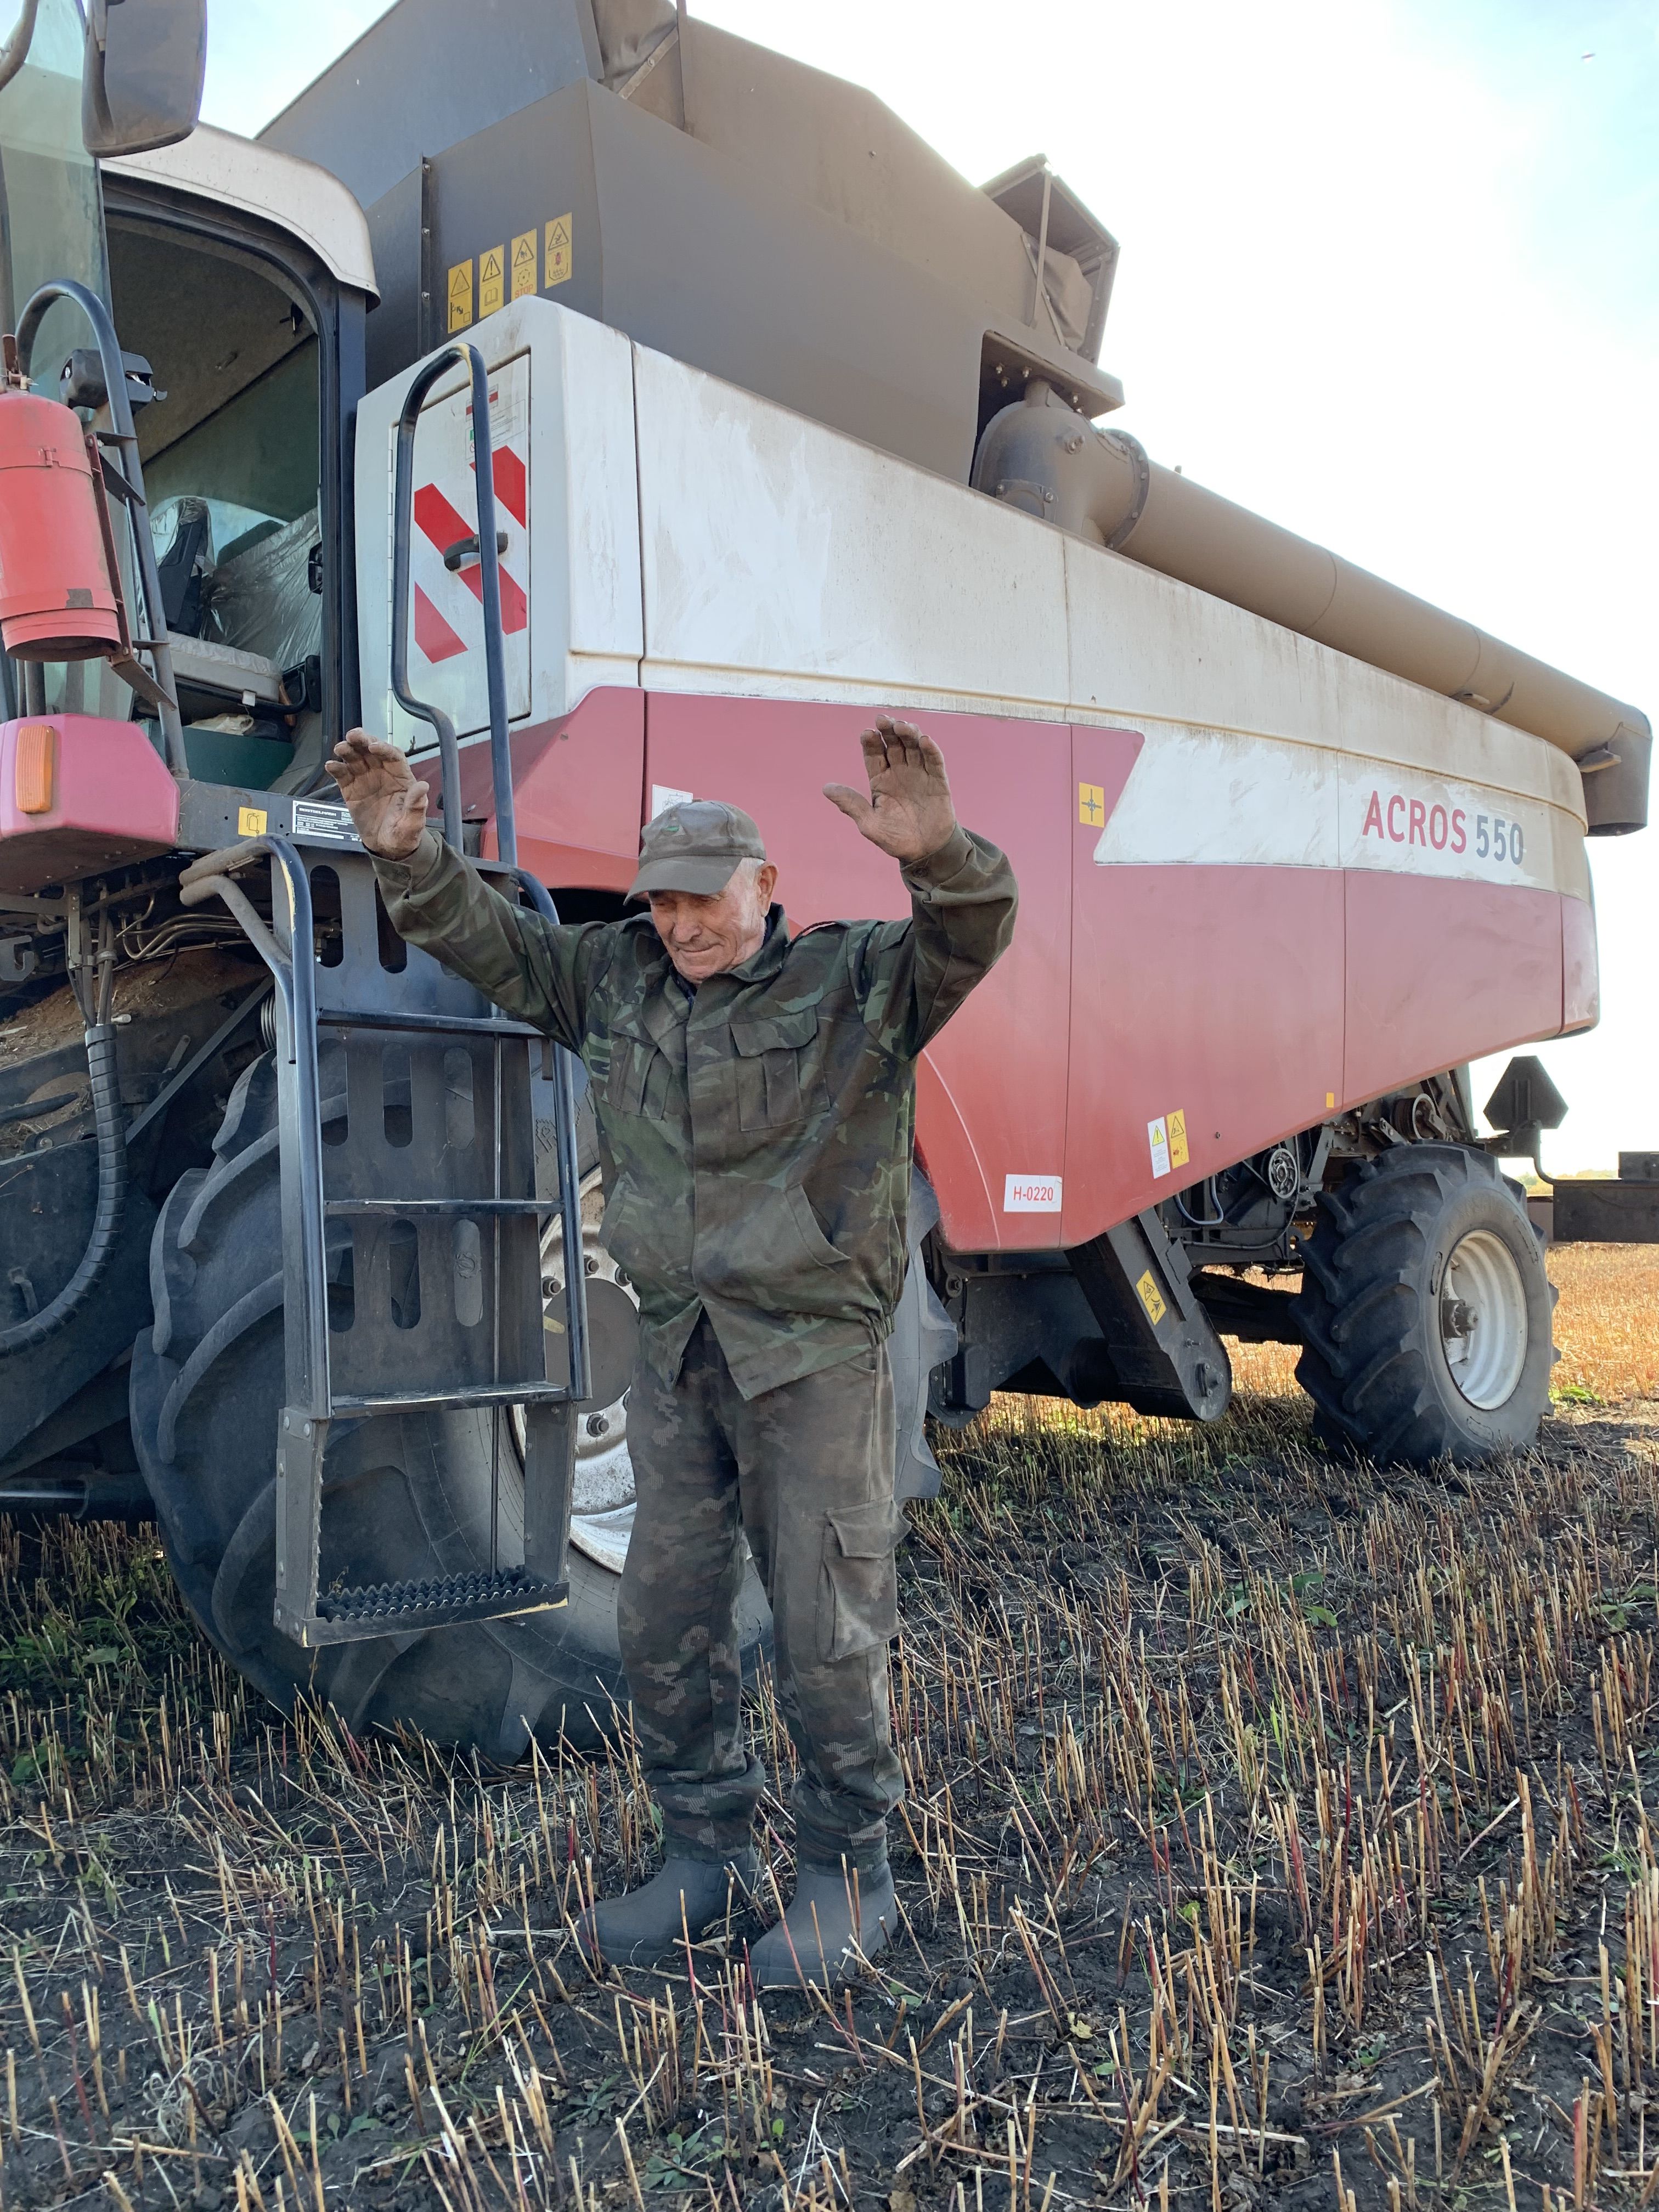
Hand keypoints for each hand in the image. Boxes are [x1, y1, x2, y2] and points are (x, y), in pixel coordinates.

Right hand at [324, 730, 428, 857]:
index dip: (384, 748)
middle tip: (353, 735)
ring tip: (340, 748)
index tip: (374, 747)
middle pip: (372, 751)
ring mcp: (365, 779)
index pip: (393, 756)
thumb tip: (423, 787)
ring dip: (348, 750)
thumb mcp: (413, 824)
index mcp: (401, 778)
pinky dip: (336, 768)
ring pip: (356, 758)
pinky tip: (331, 766)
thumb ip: (416, 806)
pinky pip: (343, 775)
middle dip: (363, 740)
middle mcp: (382, 773)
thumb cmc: (403, 833)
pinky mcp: (351, 789)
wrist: (387, 847)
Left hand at [823, 717, 957, 863]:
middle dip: (888, 730)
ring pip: (913, 747)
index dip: (870, 743)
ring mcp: (919, 774)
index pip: (874, 754)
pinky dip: (931, 749)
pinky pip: (935, 762)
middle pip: (893, 744)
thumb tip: (825, 788)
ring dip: (908, 734)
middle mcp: (899, 772)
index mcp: (880, 780)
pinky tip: (925, 739)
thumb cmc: (895, 839)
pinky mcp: (938, 781)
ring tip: (902, 726)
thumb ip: (851, 805)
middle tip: (883, 719)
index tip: (866, 733)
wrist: (925, 852)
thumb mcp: (869, 824)